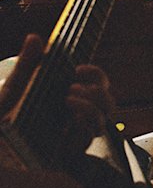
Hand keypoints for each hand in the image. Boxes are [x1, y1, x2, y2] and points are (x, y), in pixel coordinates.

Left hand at [1, 35, 113, 158]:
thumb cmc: (3, 123)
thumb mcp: (13, 92)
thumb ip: (26, 67)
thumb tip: (35, 37)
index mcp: (66, 98)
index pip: (95, 83)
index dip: (95, 74)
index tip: (79, 68)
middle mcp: (75, 116)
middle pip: (107, 99)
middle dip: (98, 88)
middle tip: (73, 85)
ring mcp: (75, 134)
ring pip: (105, 116)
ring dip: (93, 104)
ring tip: (69, 99)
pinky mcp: (72, 150)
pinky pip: (92, 134)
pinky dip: (86, 121)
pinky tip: (71, 119)